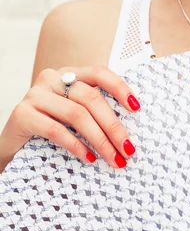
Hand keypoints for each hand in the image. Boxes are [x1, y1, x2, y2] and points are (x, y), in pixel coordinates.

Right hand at [0, 65, 140, 172]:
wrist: (12, 145)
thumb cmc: (50, 129)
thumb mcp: (74, 114)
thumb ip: (95, 110)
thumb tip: (129, 130)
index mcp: (69, 74)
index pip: (99, 73)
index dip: (120, 88)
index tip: (136, 108)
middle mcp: (52, 78)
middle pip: (91, 98)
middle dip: (114, 126)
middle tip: (128, 149)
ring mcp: (35, 95)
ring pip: (77, 114)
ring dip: (100, 139)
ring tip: (113, 158)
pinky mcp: (21, 114)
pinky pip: (55, 129)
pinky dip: (76, 145)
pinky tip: (89, 158)